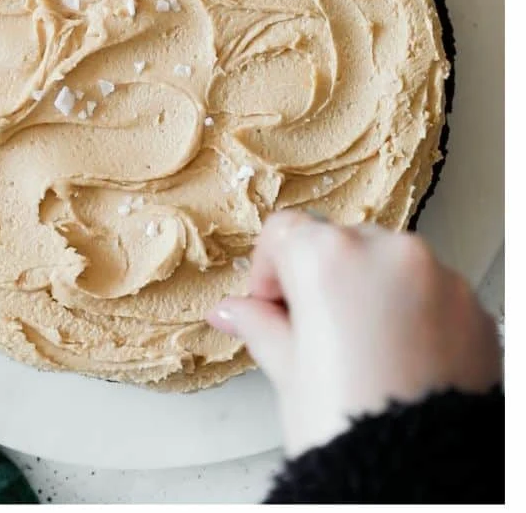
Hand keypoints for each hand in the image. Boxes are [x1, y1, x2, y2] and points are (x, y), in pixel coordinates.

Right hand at [208, 209, 500, 456]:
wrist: (419, 476)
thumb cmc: (349, 426)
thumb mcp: (288, 373)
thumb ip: (260, 326)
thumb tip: (234, 312)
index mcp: (329, 258)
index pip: (284, 230)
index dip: (267, 270)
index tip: (269, 304)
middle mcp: (388, 253)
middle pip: (339, 241)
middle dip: (321, 279)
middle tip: (311, 333)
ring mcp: (438, 277)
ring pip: (388, 263)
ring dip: (368, 291)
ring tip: (358, 349)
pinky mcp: (471, 306)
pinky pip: (430, 290)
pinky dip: (411, 312)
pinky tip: (397, 358)